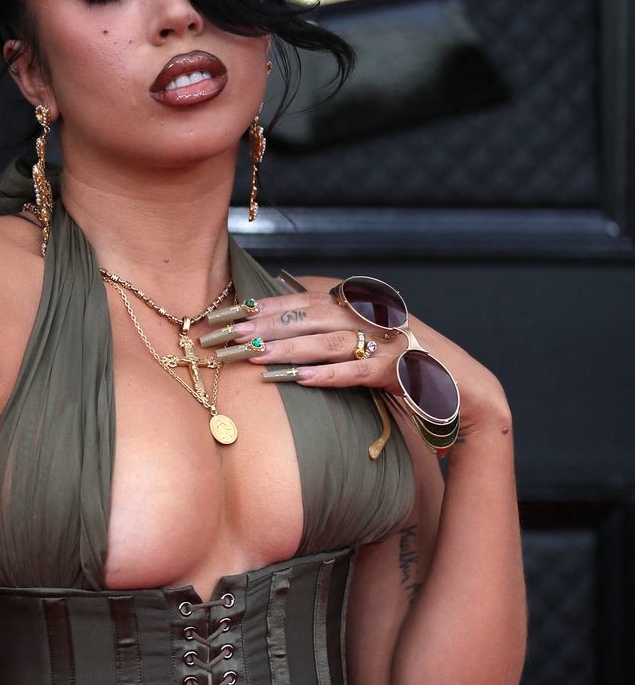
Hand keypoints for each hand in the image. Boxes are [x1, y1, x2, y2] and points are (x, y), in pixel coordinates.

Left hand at [202, 284, 512, 436]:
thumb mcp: (362, 335)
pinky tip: (299, 380)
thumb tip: (275, 303)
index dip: (262, 305)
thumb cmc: (402, 363)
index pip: (301, 297)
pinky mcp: (400, 372)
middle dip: (266, 326)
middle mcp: (373, 315)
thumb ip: (325, 321)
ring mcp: (388, 341)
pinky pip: (358, 372)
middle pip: (310, 315)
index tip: (224, 314)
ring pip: (329, 341)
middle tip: (228, 335)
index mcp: (358, 302)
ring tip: (254, 358)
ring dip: (289, 350)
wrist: (461, 388)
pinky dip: (328, 375)